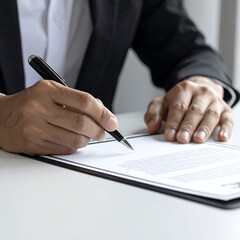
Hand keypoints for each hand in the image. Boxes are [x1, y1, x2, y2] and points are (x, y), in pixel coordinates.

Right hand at [0, 80, 117, 154]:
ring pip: (75, 140)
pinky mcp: (33, 144)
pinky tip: (72, 140)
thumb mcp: (52, 93)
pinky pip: (65, 149)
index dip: (103, 113)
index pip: (84, 101)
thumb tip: (103, 113)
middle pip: (81, 123)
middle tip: (103, 132)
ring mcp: (35, 127)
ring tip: (88, 136)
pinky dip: (74, 146)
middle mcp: (39, 108)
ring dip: (88, 140)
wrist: (1, 117)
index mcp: (47, 90)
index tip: (112, 122)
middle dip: (99, 130)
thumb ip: (77, 100)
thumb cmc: (31, 103)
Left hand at [144, 76, 232, 142]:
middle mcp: (201, 93)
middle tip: (182, 139)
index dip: (173, 122)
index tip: (169, 135)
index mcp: (184, 89)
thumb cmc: (178, 100)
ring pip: (211, 114)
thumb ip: (153, 114)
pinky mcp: (225, 109)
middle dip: (187, 126)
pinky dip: (226, 128)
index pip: (178, 107)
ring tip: (198, 139)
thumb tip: (152, 127)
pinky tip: (222, 137)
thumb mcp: (162, 103)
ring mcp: (214, 100)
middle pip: (194, 111)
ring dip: (204, 128)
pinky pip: (228, 118)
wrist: (198, 89)